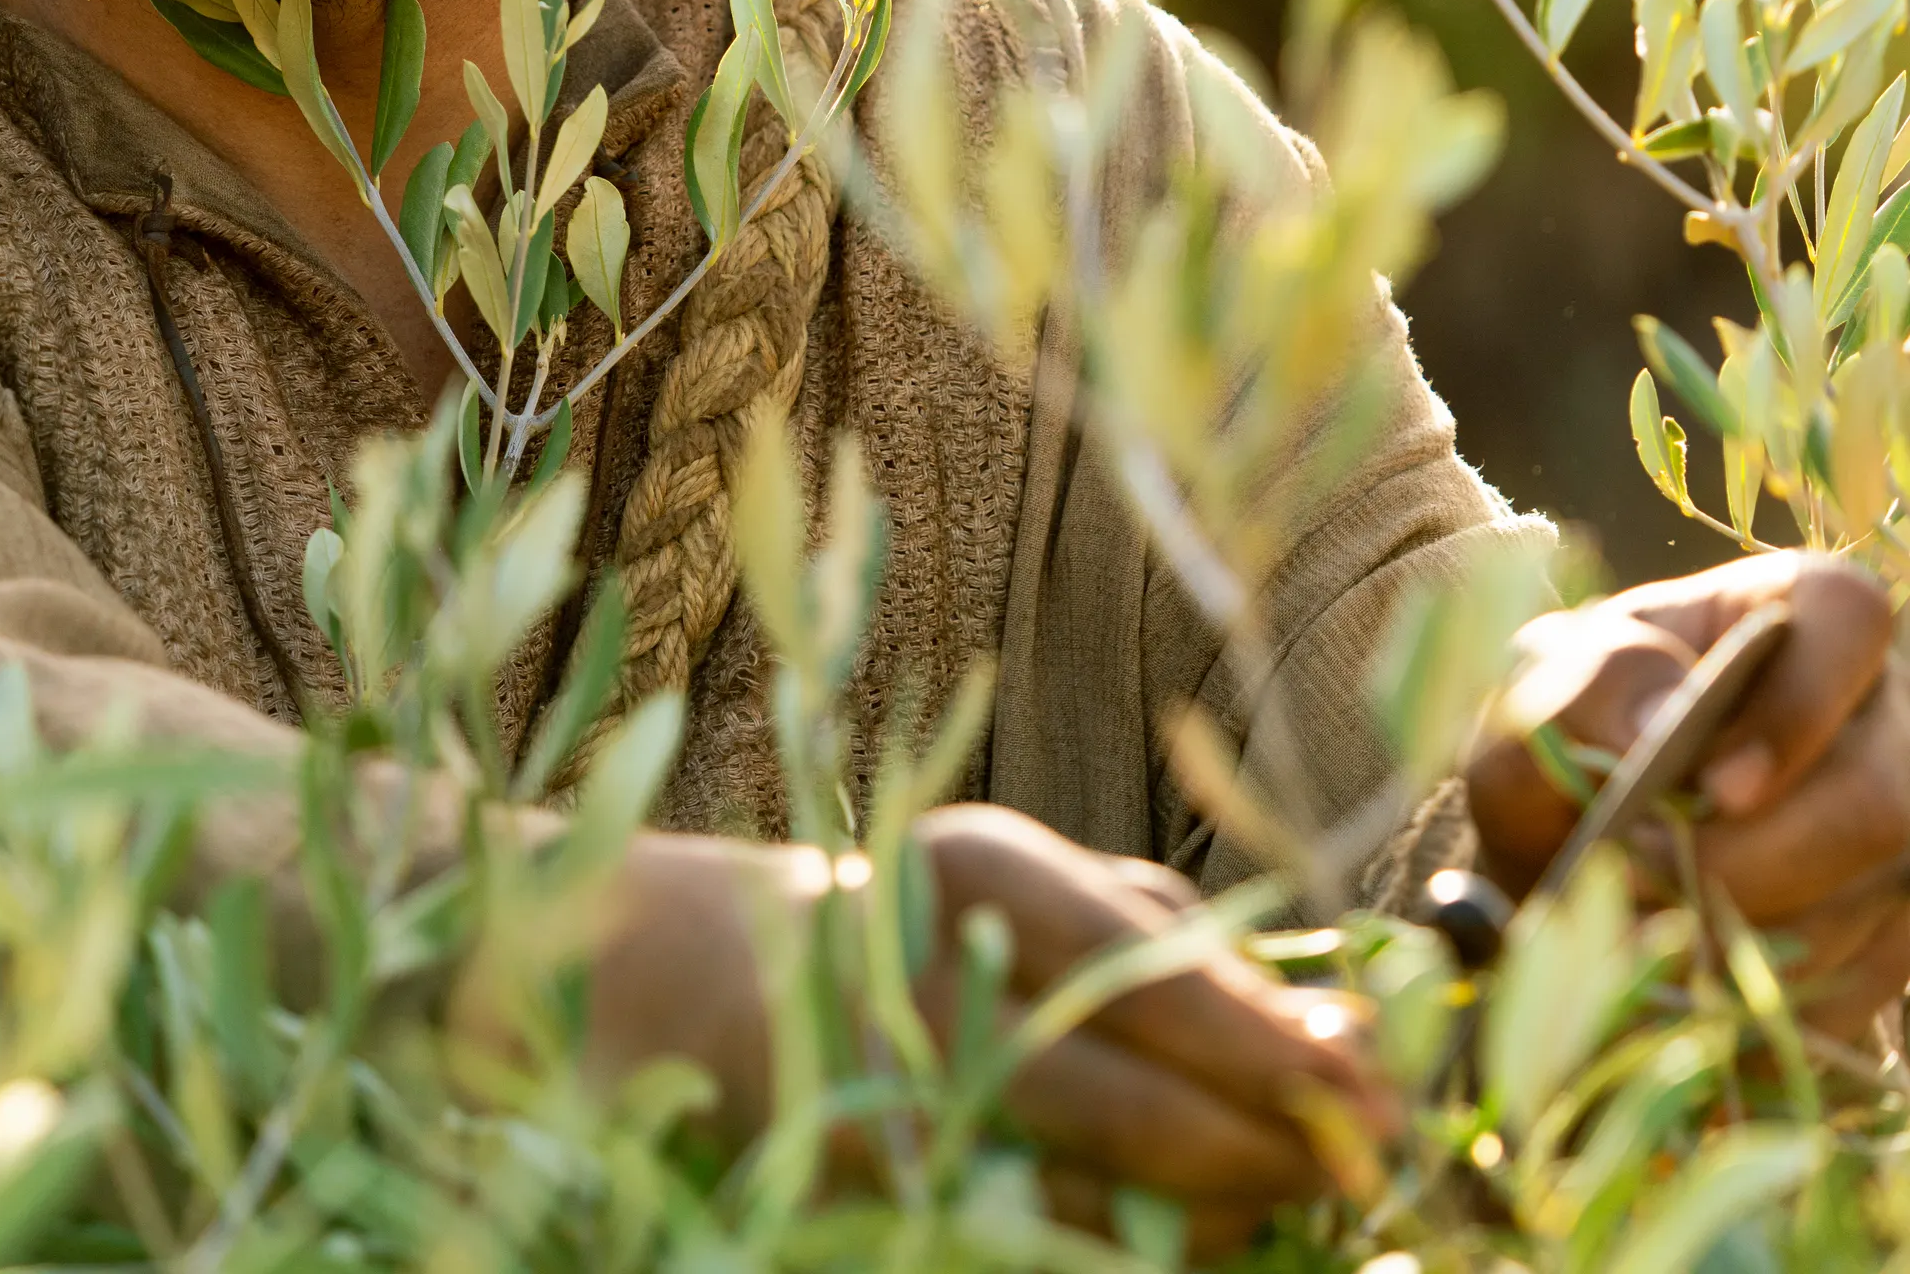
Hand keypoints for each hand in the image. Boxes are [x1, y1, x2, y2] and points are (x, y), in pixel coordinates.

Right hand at [581, 807, 1388, 1230]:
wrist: (734, 983)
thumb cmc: (939, 920)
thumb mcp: (1048, 889)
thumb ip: (1187, 947)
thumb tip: (1345, 1033)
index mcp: (970, 873)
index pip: (1142, 972)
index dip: (1268, 1045)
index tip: (1376, 1087)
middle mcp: (917, 987)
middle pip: (1126, 1107)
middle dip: (1269, 1150)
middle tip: (1365, 1161)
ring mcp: (887, 1106)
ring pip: (1099, 1206)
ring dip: (1223, 1213)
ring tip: (1284, 1184)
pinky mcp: (882, 1198)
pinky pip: (1053, 1250)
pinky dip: (1146, 1248)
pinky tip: (1193, 1218)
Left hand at [1468, 550, 1909, 1040]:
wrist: (1561, 853)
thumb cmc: (1557, 741)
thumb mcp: (1536, 697)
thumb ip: (1580, 687)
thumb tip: (1660, 720)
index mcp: (1796, 614)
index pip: (1848, 619)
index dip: (1797, 709)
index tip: (1712, 789)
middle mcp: (1878, 715)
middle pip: (1884, 798)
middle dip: (1755, 864)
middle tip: (1642, 885)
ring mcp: (1898, 832)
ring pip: (1871, 906)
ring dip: (1744, 940)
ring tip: (1639, 929)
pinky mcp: (1893, 931)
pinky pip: (1859, 988)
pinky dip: (1759, 997)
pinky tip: (1682, 980)